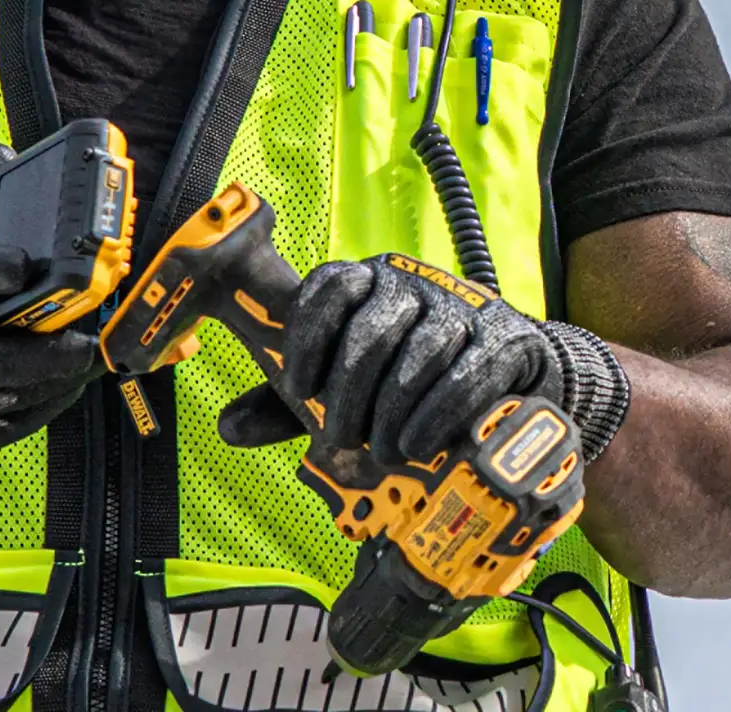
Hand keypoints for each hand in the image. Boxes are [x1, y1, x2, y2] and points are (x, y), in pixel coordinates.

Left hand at [220, 255, 565, 467]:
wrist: (503, 370)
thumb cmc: (404, 378)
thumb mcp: (343, 387)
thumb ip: (288, 405)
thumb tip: (227, 429)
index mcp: (366, 279)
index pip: (329, 288)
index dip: (308, 337)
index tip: (297, 389)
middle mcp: (410, 281)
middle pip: (371, 329)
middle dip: (350, 392)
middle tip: (341, 439)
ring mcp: (459, 303)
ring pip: (419, 351)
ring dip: (394, 410)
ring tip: (381, 452)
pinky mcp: (503, 333)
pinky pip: (466, 372)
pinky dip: (437, 414)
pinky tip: (418, 445)